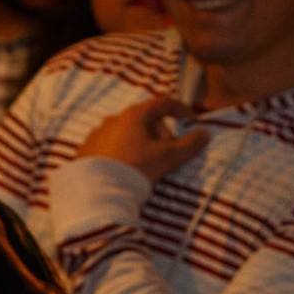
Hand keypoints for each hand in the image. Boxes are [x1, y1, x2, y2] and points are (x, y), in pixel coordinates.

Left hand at [75, 95, 207, 182]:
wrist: (98, 190)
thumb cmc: (138, 167)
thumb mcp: (169, 157)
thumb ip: (190, 144)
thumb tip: (204, 134)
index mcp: (135, 115)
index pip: (164, 103)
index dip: (181, 110)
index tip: (191, 120)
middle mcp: (115, 118)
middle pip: (145, 118)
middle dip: (161, 131)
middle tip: (169, 150)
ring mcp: (99, 132)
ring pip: (127, 132)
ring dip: (142, 141)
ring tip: (147, 162)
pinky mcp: (88, 148)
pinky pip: (111, 144)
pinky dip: (124, 150)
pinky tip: (127, 167)